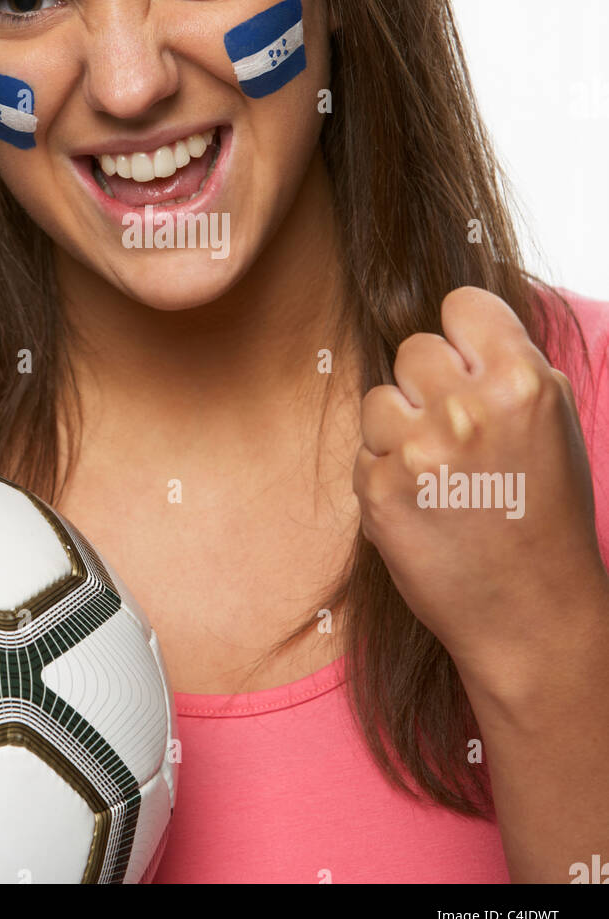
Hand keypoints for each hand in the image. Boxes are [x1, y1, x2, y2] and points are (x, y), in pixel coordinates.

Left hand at [353, 286, 608, 691]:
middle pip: (414, 348)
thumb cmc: (546, 514)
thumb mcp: (553, 422)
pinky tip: (422, 504)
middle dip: (428, 385)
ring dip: (399, 429)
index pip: (460, 305)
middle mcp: (466, 408)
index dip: (463, 337)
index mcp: (519, 381)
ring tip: (439, 473)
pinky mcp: (379, 489)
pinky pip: (364, 450)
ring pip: (379, 398)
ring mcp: (418, 450)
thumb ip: (508, 366)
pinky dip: (385, 474)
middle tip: (456, 433)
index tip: (467, 366)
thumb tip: (460, 327)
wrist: (531, 612)